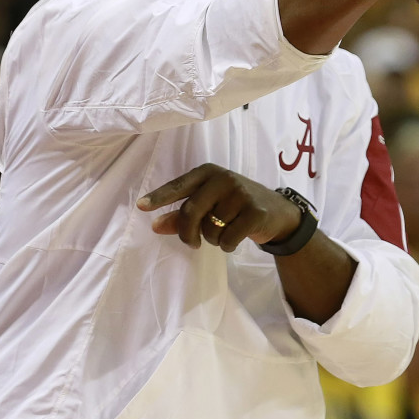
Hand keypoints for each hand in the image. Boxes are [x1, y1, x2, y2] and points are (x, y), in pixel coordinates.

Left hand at [137, 163, 300, 251]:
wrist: (277, 211)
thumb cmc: (235, 206)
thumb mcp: (210, 205)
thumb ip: (181, 215)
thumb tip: (155, 225)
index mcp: (207, 173)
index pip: (178, 186)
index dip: (159, 197)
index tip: (141, 207)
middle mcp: (223, 178)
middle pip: (191, 211)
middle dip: (187, 233)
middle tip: (192, 244)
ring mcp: (240, 194)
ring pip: (210, 228)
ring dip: (213, 239)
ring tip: (224, 233)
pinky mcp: (255, 212)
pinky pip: (228, 238)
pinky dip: (227, 246)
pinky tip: (235, 239)